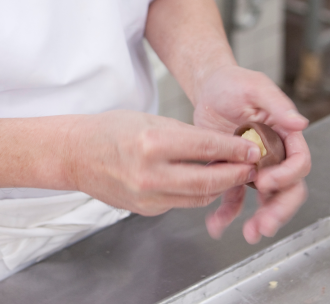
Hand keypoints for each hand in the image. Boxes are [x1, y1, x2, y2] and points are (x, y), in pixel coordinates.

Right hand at [65, 110, 263, 215]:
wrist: (77, 154)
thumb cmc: (110, 130)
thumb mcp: (149, 120)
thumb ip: (184, 134)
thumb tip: (217, 145)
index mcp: (152, 143)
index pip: (206, 146)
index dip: (234, 149)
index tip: (252, 149)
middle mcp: (150, 174)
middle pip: (209, 180)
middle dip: (236, 174)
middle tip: (251, 167)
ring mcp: (147, 197)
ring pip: (199, 197)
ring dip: (220, 186)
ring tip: (232, 174)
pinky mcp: (146, 210)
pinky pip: (180, 202)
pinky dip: (196, 193)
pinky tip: (203, 181)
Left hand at [193, 65, 310, 243]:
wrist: (209, 88)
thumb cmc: (234, 83)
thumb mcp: (256, 88)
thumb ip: (278, 104)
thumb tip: (301, 122)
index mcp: (285, 135)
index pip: (298, 162)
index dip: (287, 176)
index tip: (266, 181)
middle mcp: (274, 154)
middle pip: (287, 189)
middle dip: (279, 210)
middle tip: (264, 225)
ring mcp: (253, 166)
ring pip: (264, 199)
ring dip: (259, 218)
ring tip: (249, 233)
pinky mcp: (232, 172)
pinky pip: (234, 197)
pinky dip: (227, 213)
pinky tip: (217, 224)